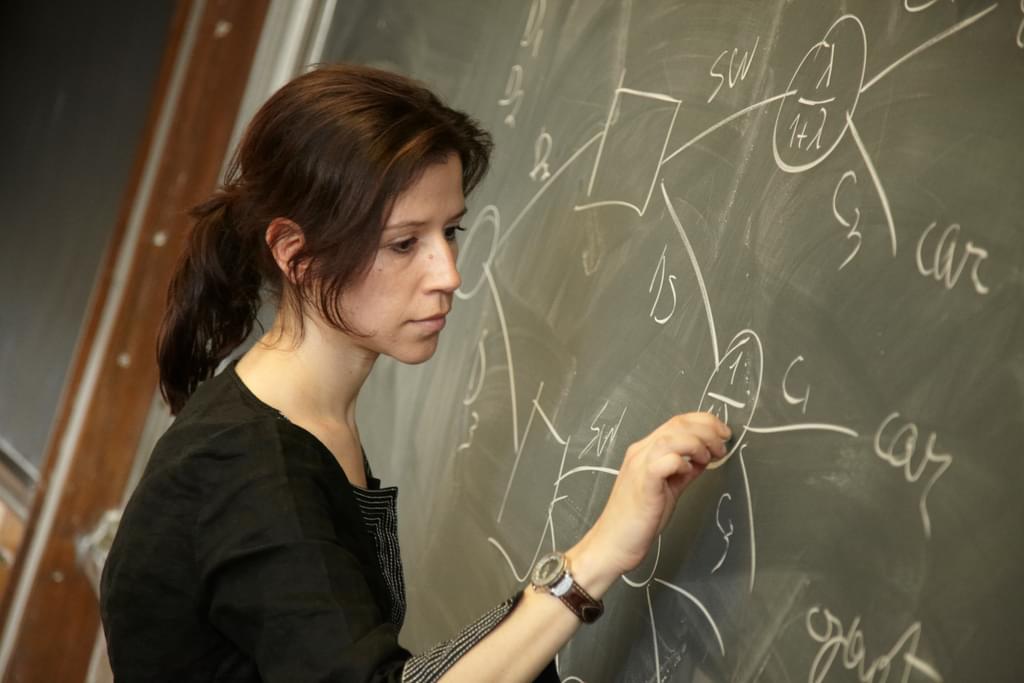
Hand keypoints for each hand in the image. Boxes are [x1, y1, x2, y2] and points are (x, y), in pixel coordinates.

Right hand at [580, 412, 729, 578]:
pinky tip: (687, 472)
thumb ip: (684, 471)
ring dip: (698, 443)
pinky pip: (665, 461)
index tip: (723, 434)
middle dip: (708, 429)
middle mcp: (641, 453)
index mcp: (646, 451)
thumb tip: (704, 458)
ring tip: (709, 458)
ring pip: (672, 437)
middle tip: (722, 446)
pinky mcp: (644, 484)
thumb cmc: (637, 520)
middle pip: (677, 423)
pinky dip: (682, 462)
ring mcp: (640, 466)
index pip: (677, 421)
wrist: (612, 543)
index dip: (704, 422)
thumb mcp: (668, 489)